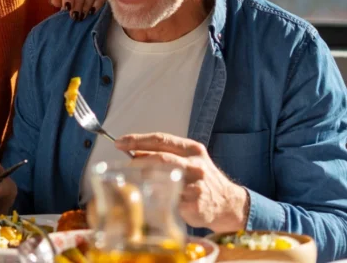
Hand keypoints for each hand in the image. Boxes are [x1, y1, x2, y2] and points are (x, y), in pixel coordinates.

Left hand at [116, 133, 248, 232]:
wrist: (227, 203)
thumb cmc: (199, 178)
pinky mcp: (195, 205)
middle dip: (137, 161)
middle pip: (161, 158)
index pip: (161, 139)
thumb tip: (134, 152)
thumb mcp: (186, 160)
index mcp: (192, 149)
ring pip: (162, 180)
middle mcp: (196, 165)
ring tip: (135, 183)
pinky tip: (152, 200)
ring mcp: (196, 186)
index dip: (137, 140)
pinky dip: (157, 199)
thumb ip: (163, 154)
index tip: (119, 142)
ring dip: (145, 181)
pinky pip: (169, 201)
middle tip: (124, 165)